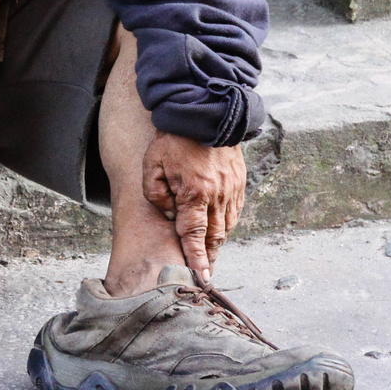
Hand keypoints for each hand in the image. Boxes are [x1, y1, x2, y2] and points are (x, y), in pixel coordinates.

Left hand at [141, 134, 245, 283]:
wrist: (203, 111)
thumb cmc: (173, 138)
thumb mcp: (152, 165)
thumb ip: (155, 194)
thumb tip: (169, 213)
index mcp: (195, 193)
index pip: (194, 235)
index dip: (197, 258)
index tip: (202, 278)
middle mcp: (217, 195)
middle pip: (214, 235)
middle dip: (209, 256)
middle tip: (205, 274)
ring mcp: (231, 188)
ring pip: (226, 225)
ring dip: (218, 242)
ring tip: (210, 255)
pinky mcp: (239, 181)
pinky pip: (234, 210)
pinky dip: (226, 223)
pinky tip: (218, 228)